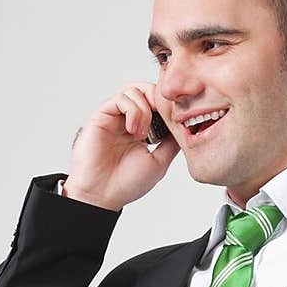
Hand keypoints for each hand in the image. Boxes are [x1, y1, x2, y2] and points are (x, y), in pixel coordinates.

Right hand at [64, 80, 179, 210]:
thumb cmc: (126, 184)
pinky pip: (120, 98)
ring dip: (145, 109)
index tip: (175, 120)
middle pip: (146, 91)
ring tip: (143, 134)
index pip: (156, 105)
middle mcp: (127, 121)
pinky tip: (134, 131)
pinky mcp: (101, 116)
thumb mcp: (159, 161)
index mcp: (141, 131)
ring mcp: (114, 118)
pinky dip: (133, 110)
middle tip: (163, 116)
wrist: (102, 195)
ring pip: (134, 91)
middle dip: (158, 99)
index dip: (167, 106)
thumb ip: (171, 142)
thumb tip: (185, 127)